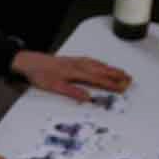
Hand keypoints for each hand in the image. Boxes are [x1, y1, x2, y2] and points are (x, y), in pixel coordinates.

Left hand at [10, 52, 131, 101]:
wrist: (29, 61)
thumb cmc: (40, 74)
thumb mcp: (54, 86)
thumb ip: (72, 92)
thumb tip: (87, 98)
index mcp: (76, 72)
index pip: (98, 79)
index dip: (111, 84)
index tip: (122, 88)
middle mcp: (78, 65)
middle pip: (102, 70)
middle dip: (116, 75)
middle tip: (129, 79)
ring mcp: (76, 61)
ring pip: (98, 65)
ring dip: (111, 69)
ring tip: (122, 73)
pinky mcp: (73, 60)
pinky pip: (92, 61)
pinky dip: (101, 63)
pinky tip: (103, 65)